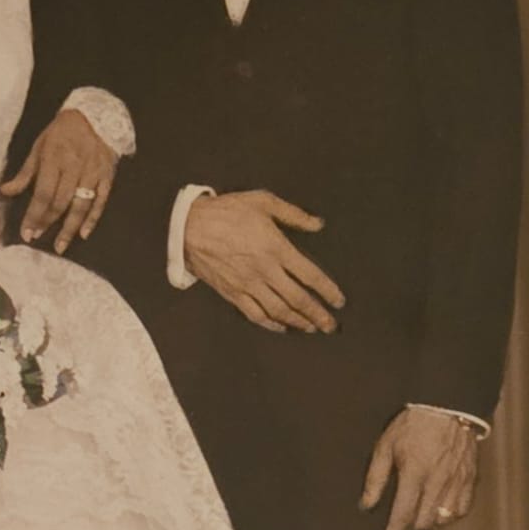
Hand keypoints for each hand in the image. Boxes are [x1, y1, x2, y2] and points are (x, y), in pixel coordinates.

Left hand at [0, 110, 116, 253]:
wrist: (94, 115)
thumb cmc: (61, 133)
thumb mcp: (39, 147)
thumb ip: (24, 173)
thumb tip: (4, 191)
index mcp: (54, 159)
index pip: (43, 194)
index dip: (34, 215)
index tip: (27, 232)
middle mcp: (74, 167)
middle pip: (60, 202)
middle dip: (47, 223)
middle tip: (37, 238)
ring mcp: (92, 172)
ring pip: (80, 205)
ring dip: (69, 228)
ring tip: (60, 246)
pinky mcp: (106, 175)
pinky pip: (100, 201)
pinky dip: (92, 218)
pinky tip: (84, 233)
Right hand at [183, 190, 344, 332]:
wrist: (189, 227)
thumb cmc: (227, 211)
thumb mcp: (263, 201)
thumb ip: (294, 215)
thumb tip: (318, 225)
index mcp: (276, 248)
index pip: (310, 275)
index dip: (328, 290)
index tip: (339, 301)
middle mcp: (265, 271)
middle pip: (298, 299)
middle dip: (318, 314)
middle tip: (331, 325)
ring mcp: (248, 285)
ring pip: (278, 311)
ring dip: (298, 322)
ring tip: (311, 328)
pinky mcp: (232, 293)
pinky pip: (255, 314)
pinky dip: (270, 324)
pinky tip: (281, 327)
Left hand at [360, 407, 481, 529]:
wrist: (447, 406)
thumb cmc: (412, 425)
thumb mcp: (386, 446)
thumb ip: (375, 478)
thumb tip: (366, 505)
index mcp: (415, 474)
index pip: (402, 514)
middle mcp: (438, 482)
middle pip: (424, 522)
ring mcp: (457, 481)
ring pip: (444, 519)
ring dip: (429, 526)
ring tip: (416, 523)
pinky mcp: (470, 478)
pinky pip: (463, 508)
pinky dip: (450, 517)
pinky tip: (439, 514)